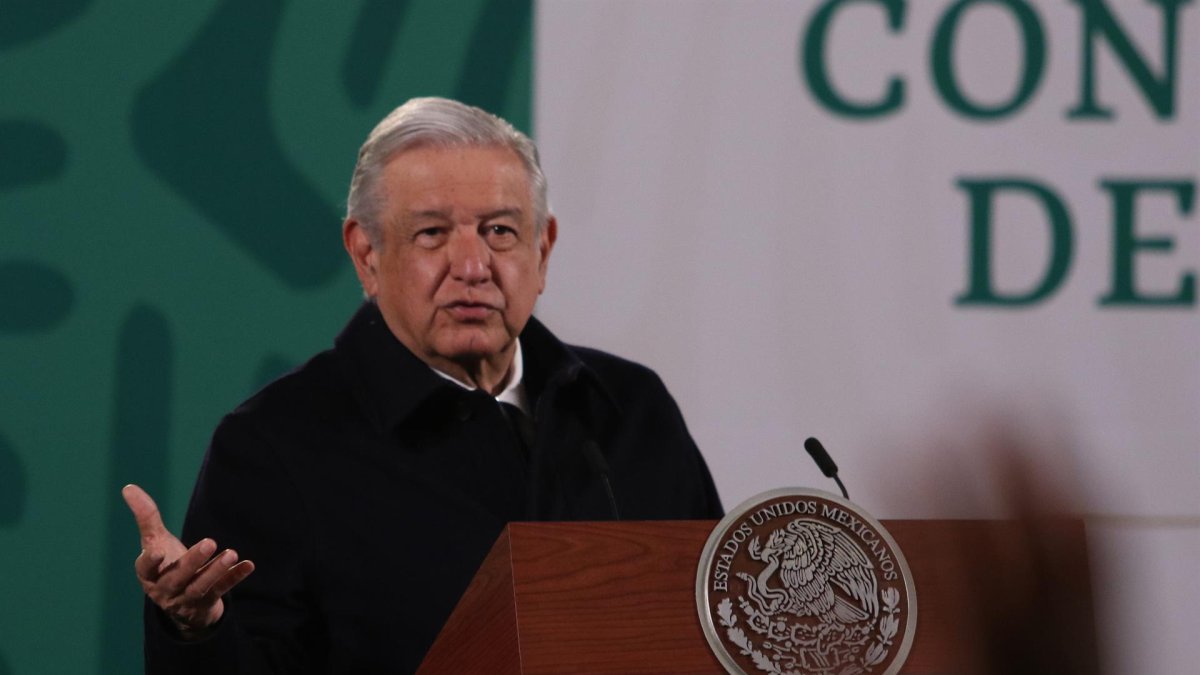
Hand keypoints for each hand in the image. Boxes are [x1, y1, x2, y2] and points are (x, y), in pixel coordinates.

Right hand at [122, 484, 255, 636]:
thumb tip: (128, 487)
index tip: (159, 550)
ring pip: (200, 587)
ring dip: (215, 571)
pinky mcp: (207, 604)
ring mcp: (186, 599)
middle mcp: (166, 590)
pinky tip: (248, 565)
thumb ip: (146, 518)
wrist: (182, 602)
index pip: (146, 569)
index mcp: (149, 575)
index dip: (151, 561)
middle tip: (210, 542)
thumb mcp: (155, 542)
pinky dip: (234, 578)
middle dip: (193, 561)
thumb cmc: (165, 564)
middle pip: (178, 577)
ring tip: (232, 553)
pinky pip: (221, 591)